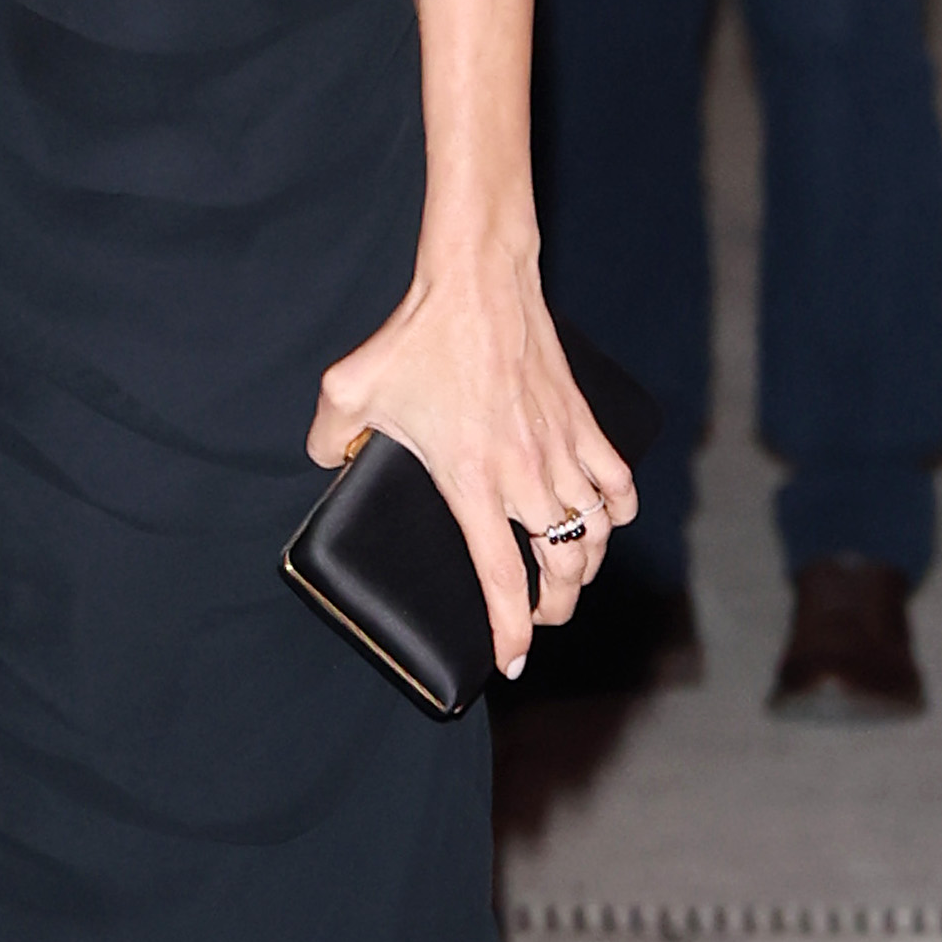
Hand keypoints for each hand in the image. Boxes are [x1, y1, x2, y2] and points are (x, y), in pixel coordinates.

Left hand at [307, 260, 637, 680]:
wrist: (477, 282)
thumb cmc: (415, 336)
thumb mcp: (347, 391)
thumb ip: (326, 437)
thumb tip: (322, 460)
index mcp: (471, 481)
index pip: (500, 577)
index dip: (510, 628)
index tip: (514, 659)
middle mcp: (525, 475)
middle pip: (562, 568)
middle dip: (555, 608)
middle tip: (541, 618)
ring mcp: (561, 449)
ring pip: (595, 533)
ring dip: (585, 566)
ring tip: (568, 578)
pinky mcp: (583, 421)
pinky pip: (619, 483)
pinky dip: (617, 511)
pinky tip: (605, 519)